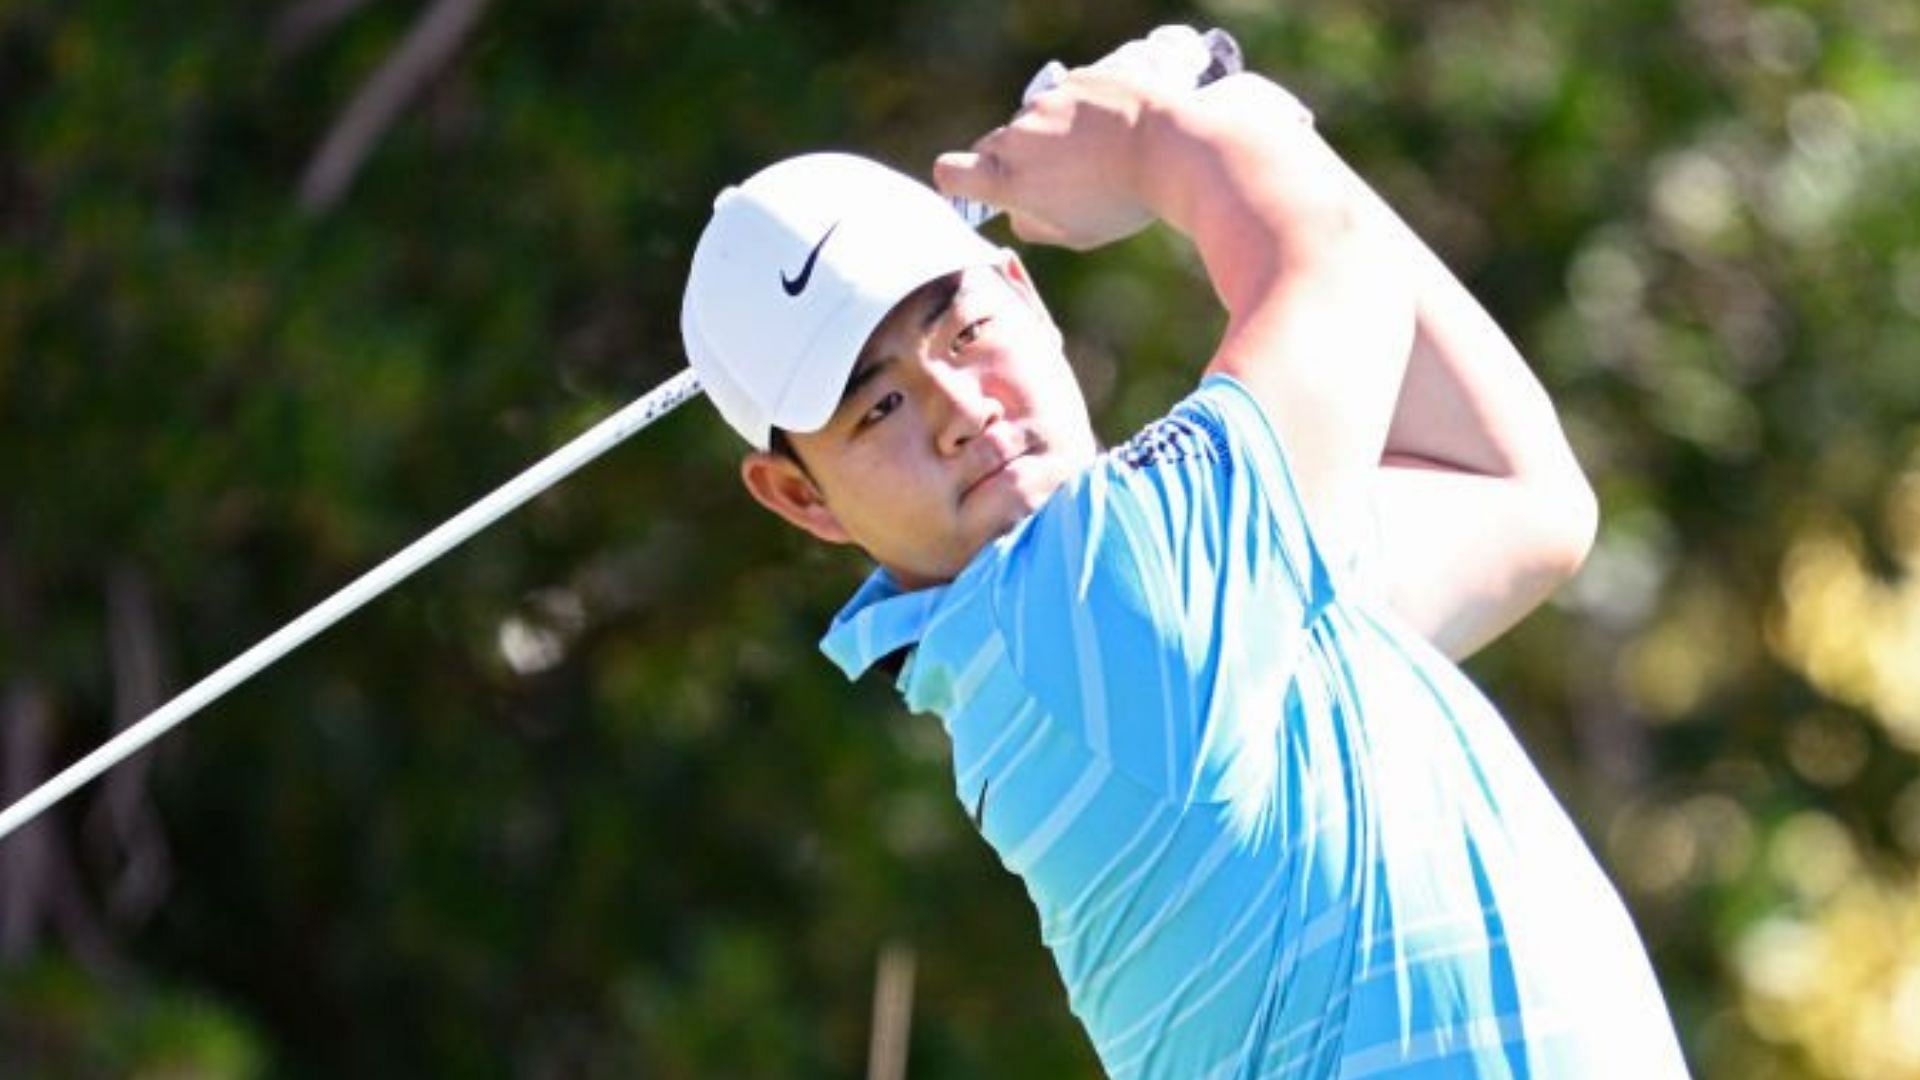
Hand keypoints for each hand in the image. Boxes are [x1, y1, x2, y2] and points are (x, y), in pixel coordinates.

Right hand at [935, 72, 1162, 250]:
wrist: (1172, 150)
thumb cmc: (1123, 203)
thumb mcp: (1075, 235)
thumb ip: (1033, 224)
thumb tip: (1017, 212)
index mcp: (1009, 179)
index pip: (950, 172)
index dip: (955, 179)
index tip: (973, 184)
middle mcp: (1018, 135)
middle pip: (994, 145)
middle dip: (1014, 161)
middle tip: (1056, 177)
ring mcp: (1046, 101)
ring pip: (1033, 120)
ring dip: (1051, 134)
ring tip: (1097, 152)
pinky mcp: (1075, 79)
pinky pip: (1065, 96)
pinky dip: (1080, 111)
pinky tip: (1111, 128)